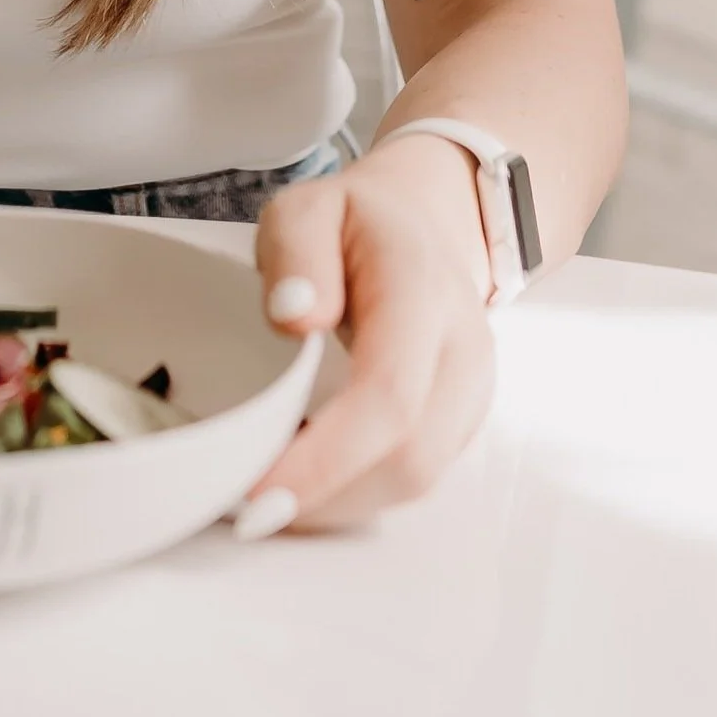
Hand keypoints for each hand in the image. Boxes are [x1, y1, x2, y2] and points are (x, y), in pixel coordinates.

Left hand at [235, 138, 497, 533]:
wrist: (422, 225)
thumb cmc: (354, 223)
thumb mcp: (307, 206)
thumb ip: (294, 252)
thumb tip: (293, 317)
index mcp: (422, 288)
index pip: (389, 394)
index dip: (327, 456)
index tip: (259, 491)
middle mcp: (464, 348)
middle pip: (409, 455)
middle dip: (326, 495)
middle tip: (244, 510)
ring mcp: (472, 391)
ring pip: (416, 478)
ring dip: (339, 502)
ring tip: (265, 498)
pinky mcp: (462, 421)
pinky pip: (414, 474)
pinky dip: (356, 490)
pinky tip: (304, 482)